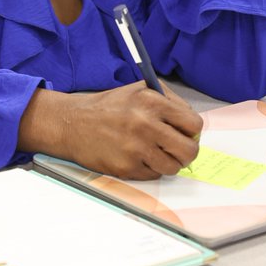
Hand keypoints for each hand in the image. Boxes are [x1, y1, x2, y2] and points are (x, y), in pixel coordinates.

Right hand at [19, 82, 202, 179]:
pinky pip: (153, 175)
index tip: (185, 134)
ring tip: (153, 153)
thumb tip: (192, 125)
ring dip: (167, 163)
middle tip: (176, 150)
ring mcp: (136, 148)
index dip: (192, 132)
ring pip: (173, 167)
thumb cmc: (107, 107)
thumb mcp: (138, 90)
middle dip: (186, 153)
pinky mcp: (126, 167)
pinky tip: (134, 157)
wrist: (71, 123)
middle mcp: (146, 124)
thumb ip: (168, 101)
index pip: (193, 124)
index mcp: (152, 102)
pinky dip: (147, 169)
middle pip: (189, 150)